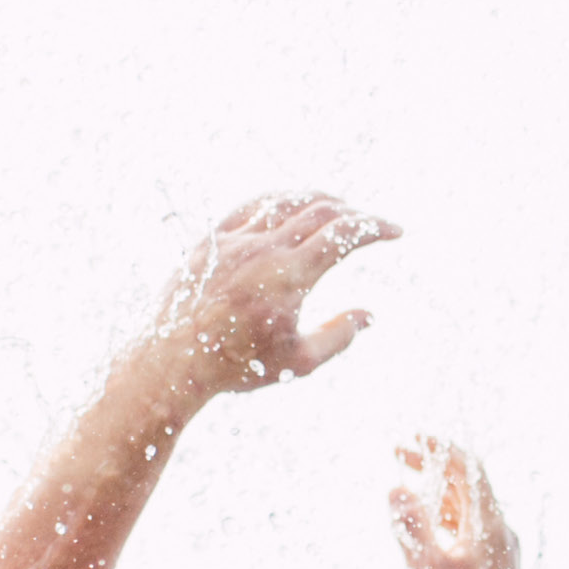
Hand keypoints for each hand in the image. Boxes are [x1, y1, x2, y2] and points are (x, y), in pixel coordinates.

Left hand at [140, 194, 396, 395]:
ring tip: (338, 210)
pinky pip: (252, 206)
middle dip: (355, 214)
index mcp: (290, 276)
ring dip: (320, 200)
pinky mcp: (212, 240)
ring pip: (287, 201)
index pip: (344, 235)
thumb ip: (339, 335)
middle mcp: (263, 249)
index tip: (395, 231)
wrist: (173, 361)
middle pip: (321, 210)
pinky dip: (280, 201)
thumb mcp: (299, 363)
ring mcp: (235, 240)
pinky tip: (290, 206)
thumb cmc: (237, 367)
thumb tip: (369, 315)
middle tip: (370, 225)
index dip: (375, 228)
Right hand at [389, 437, 528, 568]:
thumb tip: (396, 488)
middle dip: (435, 466)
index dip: (439, 448)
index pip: (468, 468)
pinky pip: (473, 530)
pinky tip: (428, 528)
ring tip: (410, 487)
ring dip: (440, 492)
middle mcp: (502, 534)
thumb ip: (411, 526)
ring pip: (471, 508)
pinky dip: (448, 516)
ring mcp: (503, 553)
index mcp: (489, 525)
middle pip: (469, 485)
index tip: (411, 439)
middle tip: (400, 455)